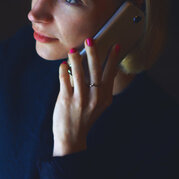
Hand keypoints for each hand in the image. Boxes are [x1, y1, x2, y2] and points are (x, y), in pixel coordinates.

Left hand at [52, 38, 119, 155]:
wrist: (72, 139)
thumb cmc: (84, 119)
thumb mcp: (97, 105)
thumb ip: (97, 89)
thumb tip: (92, 66)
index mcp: (105, 98)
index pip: (111, 74)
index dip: (113, 59)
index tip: (116, 45)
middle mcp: (95, 98)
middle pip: (96, 70)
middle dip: (94, 53)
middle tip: (91, 40)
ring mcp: (80, 99)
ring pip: (78, 73)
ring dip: (75, 59)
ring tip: (73, 50)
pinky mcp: (66, 101)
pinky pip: (64, 80)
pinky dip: (63, 70)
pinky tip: (63, 65)